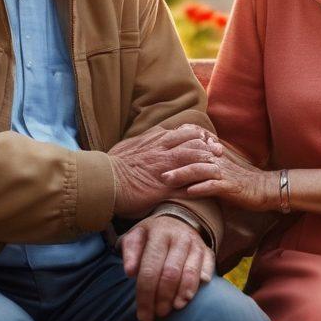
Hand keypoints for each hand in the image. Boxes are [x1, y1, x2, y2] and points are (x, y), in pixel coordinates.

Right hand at [108, 124, 226, 216]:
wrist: (103, 181)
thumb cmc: (113, 165)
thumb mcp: (130, 145)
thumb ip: (144, 140)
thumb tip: (151, 136)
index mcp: (156, 139)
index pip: (186, 131)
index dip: (200, 136)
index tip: (206, 141)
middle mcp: (164, 150)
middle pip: (196, 142)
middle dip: (210, 147)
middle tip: (217, 153)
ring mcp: (166, 168)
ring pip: (197, 159)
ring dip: (209, 164)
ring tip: (217, 169)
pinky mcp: (166, 188)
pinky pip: (190, 184)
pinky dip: (202, 185)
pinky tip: (209, 189)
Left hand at [120, 214, 214, 320]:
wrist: (176, 220)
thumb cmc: (151, 236)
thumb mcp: (136, 237)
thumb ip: (130, 252)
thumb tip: (129, 272)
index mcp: (158, 233)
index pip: (149, 270)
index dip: (145, 297)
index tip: (142, 317)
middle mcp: (178, 237)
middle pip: (170, 274)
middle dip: (163, 299)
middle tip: (159, 315)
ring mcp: (195, 244)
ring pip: (190, 273)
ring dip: (182, 294)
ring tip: (175, 307)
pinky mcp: (208, 251)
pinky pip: (207, 270)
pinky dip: (199, 285)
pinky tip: (191, 297)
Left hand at [163, 136, 278, 211]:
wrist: (265, 188)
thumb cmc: (240, 180)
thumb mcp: (219, 168)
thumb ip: (202, 165)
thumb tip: (182, 168)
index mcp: (213, 154)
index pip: (190, 145)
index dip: (173, 146)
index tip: (154, 151)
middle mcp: (217, 159)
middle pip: (190, 156)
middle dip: (171, 161)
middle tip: (152, 167)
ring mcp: (224, 172)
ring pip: (200, 169)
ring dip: (182, 174)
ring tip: (165, 180)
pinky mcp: (231, 186)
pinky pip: (214, 186)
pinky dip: (201, 188)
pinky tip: (189, 192)